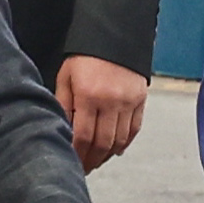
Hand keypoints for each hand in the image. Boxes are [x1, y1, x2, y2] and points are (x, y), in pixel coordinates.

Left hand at [55, 55, 150, 172]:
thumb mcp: (66, 77)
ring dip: (107, 155)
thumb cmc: (85, 55)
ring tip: (96, 161)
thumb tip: (62, 132)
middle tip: (83, 169)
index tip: (71, 163)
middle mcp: (111, 101)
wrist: (114, 34)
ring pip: (119, 140)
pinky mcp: (141, 100)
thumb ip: (63, 105)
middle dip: (91, 160)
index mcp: (89, 95)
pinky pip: (134, 130)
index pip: (82, 136)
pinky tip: (114, 150)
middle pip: (102, 143)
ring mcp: (129, 101)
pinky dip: (124, 143)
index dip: (76, 154)